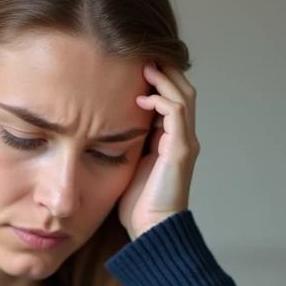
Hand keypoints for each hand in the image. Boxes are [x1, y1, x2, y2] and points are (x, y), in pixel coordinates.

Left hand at [118, 62, 200, 239]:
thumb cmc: (137, 203)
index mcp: (170, 140)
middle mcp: (182, 138)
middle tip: (142, 55)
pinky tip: (142, 99)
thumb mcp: (127, 163)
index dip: (158, 80)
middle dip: (165, 71)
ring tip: (144, 66)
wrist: (152, 230)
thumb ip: (125, 142)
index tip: (134, 65)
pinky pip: (177, 114)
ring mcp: (184, 143)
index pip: (172, 98)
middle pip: (183, 91)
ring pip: (183, 97)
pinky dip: (162, 101)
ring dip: (164, 79)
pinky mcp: (181, 151)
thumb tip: (100, 124)